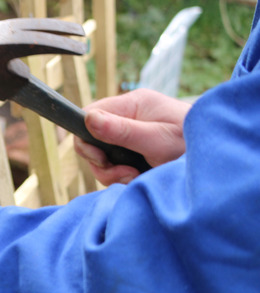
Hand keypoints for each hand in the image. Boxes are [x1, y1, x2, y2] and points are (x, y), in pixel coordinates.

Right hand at [74, 89, 190, 184]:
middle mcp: (128, 117)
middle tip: (123, 174)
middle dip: (102, 163)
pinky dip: (120, 177)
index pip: (90, 114)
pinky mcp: (134, 152)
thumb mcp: (155, 139)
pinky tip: (137, 178)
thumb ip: (122, 131)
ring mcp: (130, 135)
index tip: (101, 159)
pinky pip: (113, 166)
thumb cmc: (191, 144)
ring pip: (101, 157)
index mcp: (133, 104)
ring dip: (112, 173)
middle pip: (91, 140)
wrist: (215, 158)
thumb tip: (89, 119)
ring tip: (134, 177)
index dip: (87, 138)